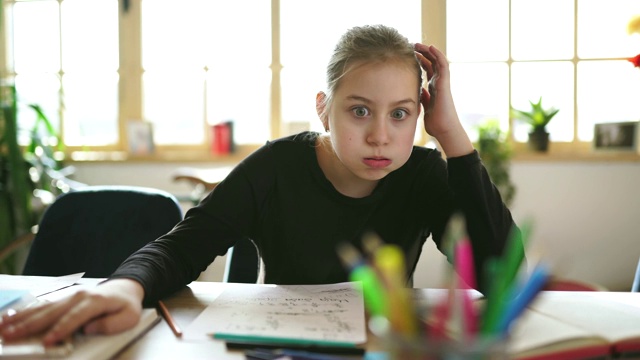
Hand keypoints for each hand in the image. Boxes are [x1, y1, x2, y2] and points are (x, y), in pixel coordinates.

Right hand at [0, 279, 143, 345]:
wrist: (125, 287)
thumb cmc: (127, 305)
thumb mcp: (129, 317)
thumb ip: (111, 324)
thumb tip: (89, 330)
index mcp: (95, 301)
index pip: (75, 317)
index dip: (61, 330)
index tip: (48, 342)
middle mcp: (78, 296)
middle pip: (51, 312)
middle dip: (30, 325)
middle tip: (11, 336)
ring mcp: (69, 296)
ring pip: (42, 308)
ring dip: (21, 319)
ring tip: (3, 328)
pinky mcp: (62, 298)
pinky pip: (41, 306)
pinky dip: (24, 312)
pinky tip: (9, 317)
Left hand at [414, 43, 472, 156]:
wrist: (444, 129)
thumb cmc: (435, 122)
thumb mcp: (424, 107)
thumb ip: (422, 97)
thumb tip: (418, 89)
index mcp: (432, 88)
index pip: (426, 69)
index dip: (419, 60)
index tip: (409, 54)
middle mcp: (438, 83)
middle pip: (431, 63)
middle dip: (422, 53)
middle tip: (411, 45)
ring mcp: (442, 82)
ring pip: (436, 61)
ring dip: (428, 51)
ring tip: (418, 44)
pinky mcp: (445, 84)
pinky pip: (443, 65)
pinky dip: (438, 55)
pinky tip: (430, 47)